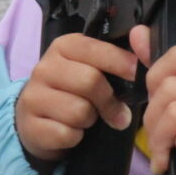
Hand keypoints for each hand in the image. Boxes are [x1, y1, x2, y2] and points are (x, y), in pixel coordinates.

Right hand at [15, 34, 137, 163]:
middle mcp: (45, 67)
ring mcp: (34, 96)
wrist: (37, 120)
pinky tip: (69, 131)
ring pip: (79, 111)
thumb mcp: (94, 69)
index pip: (96, 50)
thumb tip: (144, 37)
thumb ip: (119, 56)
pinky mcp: (31, 125)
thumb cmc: (74, 92)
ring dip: (90, 121)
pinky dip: (75, 137)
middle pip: (90, 81)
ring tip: (85, 119)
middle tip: (118, 114)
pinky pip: (66, 134)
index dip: (121, 63)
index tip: (136, 75)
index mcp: (64, 47)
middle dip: (109, 101)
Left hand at [130, 25, 175, 174]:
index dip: (155, 80)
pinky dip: (171, 153)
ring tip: (165, 152)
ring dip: (158, 139)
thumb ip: (162, 69)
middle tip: (159, 139)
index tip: (159, 104)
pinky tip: (172, 164)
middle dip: (152, 118)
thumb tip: (138, 33)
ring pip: (173, 113)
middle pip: (169, 90)